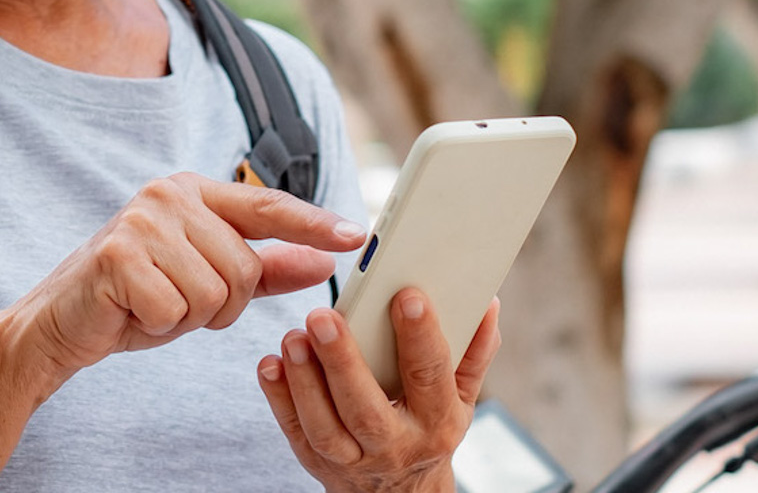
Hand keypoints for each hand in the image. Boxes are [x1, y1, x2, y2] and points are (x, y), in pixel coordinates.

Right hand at [9, 173, 369, 379]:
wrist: (62, 321)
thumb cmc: (138, 298)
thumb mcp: (208, 279)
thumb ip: (268, 268)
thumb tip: (325, 261)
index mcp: (194, 191)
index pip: (267, 206)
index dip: (313, 223)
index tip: (356, 236)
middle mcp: (169, 194)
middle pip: (244, 268)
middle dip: (221, 305)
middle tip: (178, 302)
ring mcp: (141, 220)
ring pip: (214, 293)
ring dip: (190, 317)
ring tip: (155, 304)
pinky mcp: (117, 255)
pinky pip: (177, 311)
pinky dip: (160, 325)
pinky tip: (134, 312)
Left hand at [259, 292, 501, 492]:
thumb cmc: (430, 429)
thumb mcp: (462, 397)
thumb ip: (473, 351)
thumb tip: (487, 303)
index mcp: (438, 421)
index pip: (431, 375)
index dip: (421, 336)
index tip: (406, 295)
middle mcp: (396, 445)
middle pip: (366, 407)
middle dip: (343, 361)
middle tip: (322, 316)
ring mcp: (353, 459)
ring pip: (325, 425)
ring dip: (305, 380)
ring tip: (293, 337)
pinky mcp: (317, 462)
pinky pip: (295, 431)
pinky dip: (279, 398)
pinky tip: (270, 364)